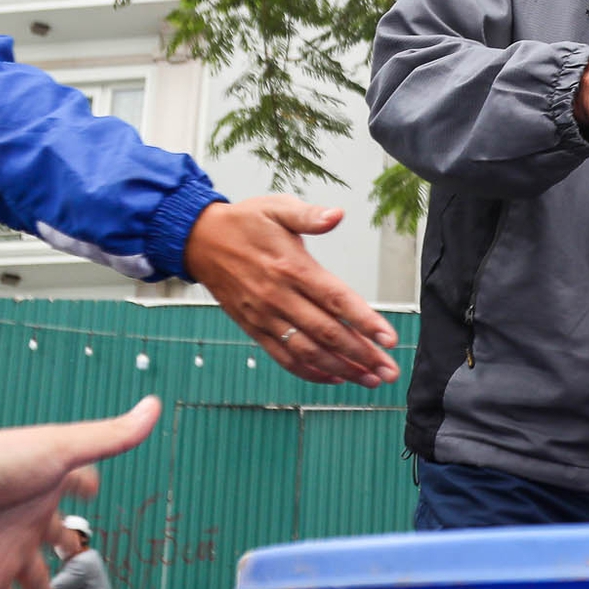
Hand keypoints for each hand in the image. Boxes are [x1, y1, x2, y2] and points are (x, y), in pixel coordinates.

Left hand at [0, 396, 160, 588]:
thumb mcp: (57, 447)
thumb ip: (107, 436)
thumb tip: (150, 409)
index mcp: (46, 482)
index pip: (74, 480)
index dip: (87, 482)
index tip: (94, 486)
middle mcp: (27, 516)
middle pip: (56, 533)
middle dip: (70, 544)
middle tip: (82, 557)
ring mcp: (8, 549)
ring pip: (34, 577)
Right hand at [184, 197, 399, 387]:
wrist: (199, 241)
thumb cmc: (243, 223)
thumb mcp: (276, 207)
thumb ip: (309, 215)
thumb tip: (336, 215)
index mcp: (291, 267)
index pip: (336, 299)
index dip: (365, 321)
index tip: (388, 337)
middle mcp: (279, 297)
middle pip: (328, 333)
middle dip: (362, 355)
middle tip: (389, 370)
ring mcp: (266, 317)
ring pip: (308, 352)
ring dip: (342, 370)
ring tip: (370, 380)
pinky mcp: (254, 329)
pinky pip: (284, 357)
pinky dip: (310, 372)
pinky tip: (334, 378)